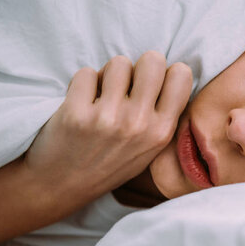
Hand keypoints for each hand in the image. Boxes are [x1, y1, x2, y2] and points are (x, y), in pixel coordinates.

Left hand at [24, 52, 192, 203]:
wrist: (62, 186)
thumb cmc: (109, 164)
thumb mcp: (149, 149)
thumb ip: (162, 116)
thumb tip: (169, 73)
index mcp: (161, 132)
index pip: (182, 75)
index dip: (165, 73)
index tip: (152, 85)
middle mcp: (139, 124)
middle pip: (153, 59)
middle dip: (138, 67)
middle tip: (126, 86)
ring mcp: (108, 118)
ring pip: (118, 63)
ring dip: (108, 75)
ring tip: (102, 97)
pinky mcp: (76, 113)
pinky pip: (87, 73)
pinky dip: (82, 84)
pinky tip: (81, 103)